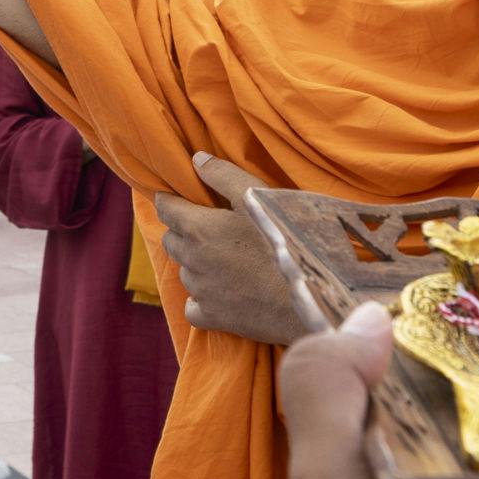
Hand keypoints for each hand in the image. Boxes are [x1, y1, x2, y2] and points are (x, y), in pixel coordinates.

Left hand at [155, 152, 309, 344]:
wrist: (312, 294)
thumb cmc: (287, 239)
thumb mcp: (258, 197)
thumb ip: (224, 176)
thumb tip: (196, 160)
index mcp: (199, 228)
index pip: (166, 208)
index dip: (170, 200)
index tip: (177, 197)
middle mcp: (192, 260)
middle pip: (171, 240)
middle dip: (182, 230)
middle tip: (207, 226)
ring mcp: (201, 291)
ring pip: (184, 271)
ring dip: (195, 263)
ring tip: (223, 258)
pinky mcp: (214, 318)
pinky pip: (193, 307)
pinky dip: (201, 298)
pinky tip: (221, 291)